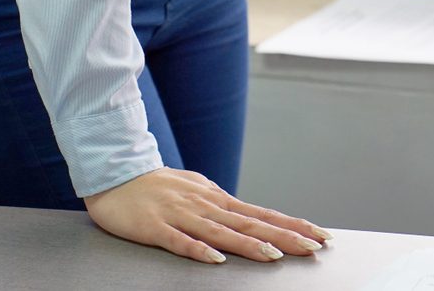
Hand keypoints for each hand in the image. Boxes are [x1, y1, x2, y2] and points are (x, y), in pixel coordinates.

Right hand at [84, 167, 331, 263]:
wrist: (114, 173)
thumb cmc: (155, 184)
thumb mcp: (194, 188)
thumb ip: (218, 203)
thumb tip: (242, 212)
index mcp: (215, 199)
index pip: (260, 213)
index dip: (291, 225)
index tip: (319, 235)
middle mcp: (204, 206)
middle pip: (249, 223)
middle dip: (284, 236)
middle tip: (313, 248)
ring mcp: (180, 216)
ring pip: (220, 232)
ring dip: (247, 244)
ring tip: (274, 256)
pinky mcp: (155, 228)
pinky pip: (179, 241)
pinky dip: (198, 250)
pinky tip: (214, 260)